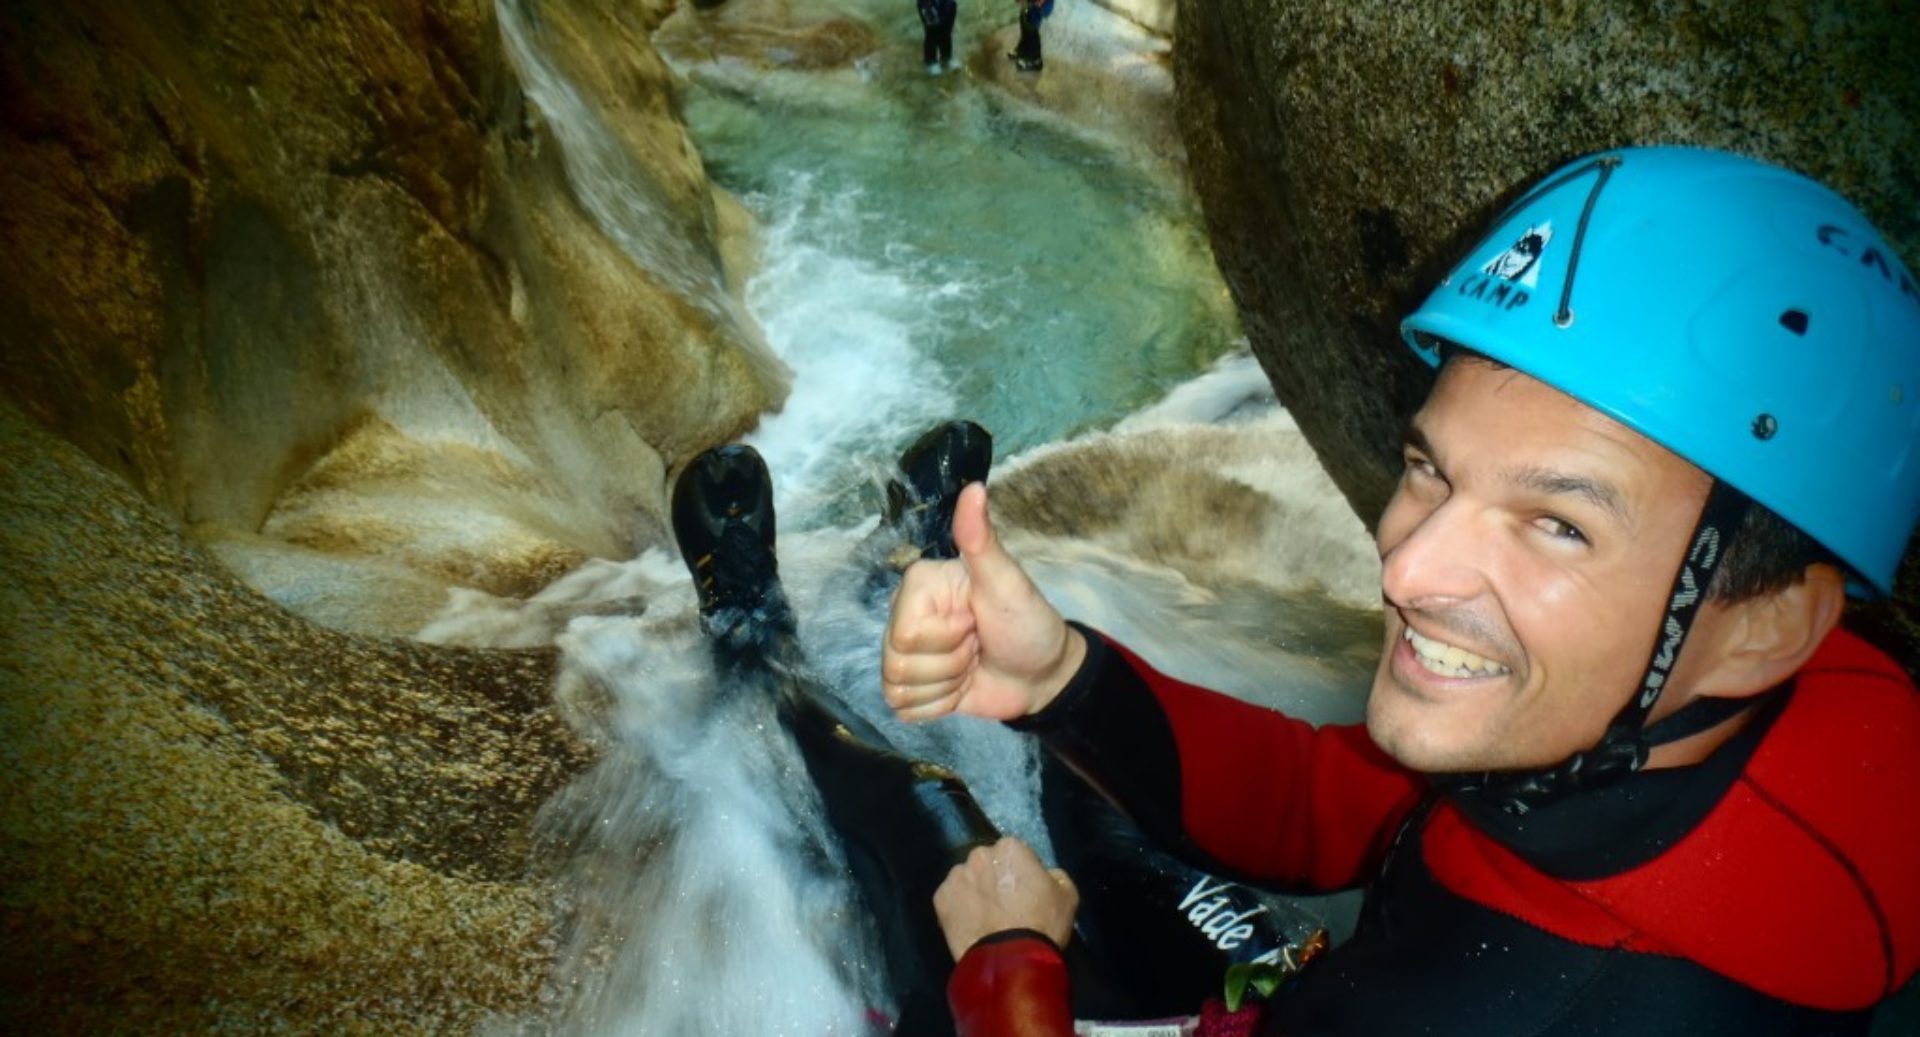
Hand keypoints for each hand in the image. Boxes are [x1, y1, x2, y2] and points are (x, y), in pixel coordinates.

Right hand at [881, 483, 1085, 722]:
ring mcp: (904, 653)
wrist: (1043, 673)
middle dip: (949, 664)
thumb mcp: (1008, 582)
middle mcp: (904, 615)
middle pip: (898, 661)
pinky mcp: (910, 687)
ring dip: (945, 685)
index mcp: (920, 585)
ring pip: (898, 688)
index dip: (947, 638)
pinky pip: (902, 710)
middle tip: (976, 644)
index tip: (975, 623)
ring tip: (970, 664)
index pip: (906, 632)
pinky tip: (960, 686)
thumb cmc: (1028, 623)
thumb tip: (974, 488)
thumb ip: (982, 540)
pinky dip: (938, 706)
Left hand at [934, 836, 1078, 959]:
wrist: (1010, 961)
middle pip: (988, 863)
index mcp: (1010, 848)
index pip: (1016, 853)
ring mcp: (956, 876)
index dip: (1022, 872)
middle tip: (1005, 904)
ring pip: (967, 880)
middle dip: (994, 878)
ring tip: (986, 917)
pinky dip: (959, 909)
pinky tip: (971, 925)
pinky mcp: (940, 899)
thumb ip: (1055, 875)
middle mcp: (979, 855)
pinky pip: (951, 899)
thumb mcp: (1067, 895)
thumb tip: (1045, 874)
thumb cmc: (1042, 924)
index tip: (1026, 891)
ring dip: (975, 891)